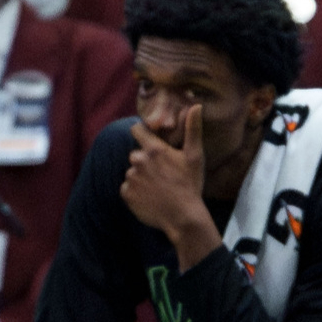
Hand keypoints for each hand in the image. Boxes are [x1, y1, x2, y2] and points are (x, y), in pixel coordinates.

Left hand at [121, 104, 206, 238]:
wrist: (182, 217)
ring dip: (142, 177)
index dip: (142, 133)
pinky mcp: (126, 194)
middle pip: (136, 155)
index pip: (136, 130)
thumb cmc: (190, 185)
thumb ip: (193, 129)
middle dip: (146, 161)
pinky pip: (128, 189)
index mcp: (154, 149)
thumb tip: (196, 105)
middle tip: (163, 174)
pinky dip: (137, 192)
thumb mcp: (195, 156)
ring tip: (159, 188)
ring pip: (133, 172)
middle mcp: (138, 161)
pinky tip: (151, 198)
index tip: (149, 140)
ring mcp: (131, 178)